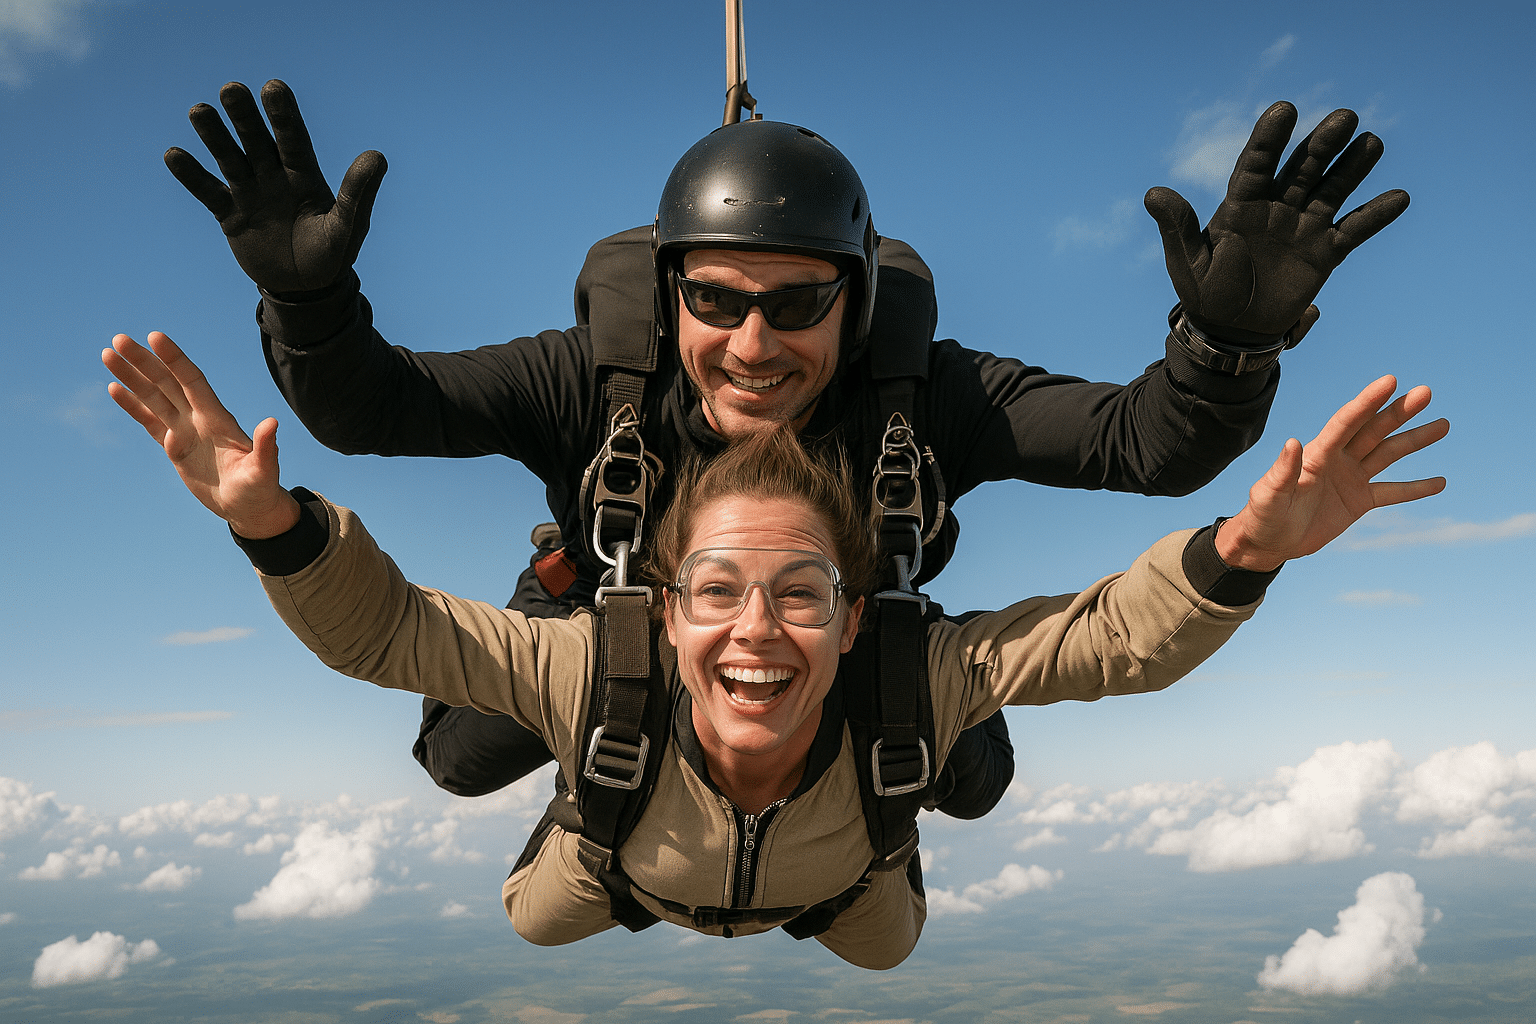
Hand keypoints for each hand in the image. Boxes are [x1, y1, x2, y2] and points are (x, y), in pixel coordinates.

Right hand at [104, 332, 299, 538]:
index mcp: (218, 419)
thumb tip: (272, 423)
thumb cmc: (260, 489)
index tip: (155, 337)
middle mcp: (199, 419)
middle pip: (167, 383)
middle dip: (144, 361)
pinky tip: (114, 388)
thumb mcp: (263, 470)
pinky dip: (132, 405)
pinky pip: (149, 421)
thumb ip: (265, 447)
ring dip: (131, 377)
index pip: (192, 381)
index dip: (175, 360)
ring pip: (153, 398)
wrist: (250, 507)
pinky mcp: (174, 447)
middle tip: (119, 339)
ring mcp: (185, 431)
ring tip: (107, 355)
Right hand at [165, 80, 386, 294]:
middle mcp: (275, 176)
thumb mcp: (348, 225)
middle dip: (245, 116)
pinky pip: (208, 192)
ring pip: (230, 159)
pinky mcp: (230, 214)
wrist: (306, 289)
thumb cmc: (333, 254)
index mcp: (305, 175)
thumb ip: (357, 192)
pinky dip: (192, 176)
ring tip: (199, 111)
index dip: (284, 115)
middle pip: (257, 141)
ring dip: (214, 136)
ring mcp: (250, 193)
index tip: (273, 87)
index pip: (293, 139)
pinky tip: (174, 154)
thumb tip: (378, 156)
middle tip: (232, 89)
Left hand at [1145, 101, 1409, 345]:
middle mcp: (1276, 208)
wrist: (1233, 332)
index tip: (1285, 110)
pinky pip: (1354, 229)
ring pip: (1332, 190)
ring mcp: (1303, 227)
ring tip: (1371, 143)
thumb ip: (1178, 226)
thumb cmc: (1206, 295)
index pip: (1257, 164)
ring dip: (1352, 167)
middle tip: (1344, 118)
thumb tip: (1153, 193)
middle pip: (1302, 169)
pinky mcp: (1325, 252)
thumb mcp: (1187, 262)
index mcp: (1241, 205)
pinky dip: (1375, 215)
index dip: (1269, 139)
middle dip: (1321, 144)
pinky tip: (1399, 197)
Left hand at [1217, 375, 1448, 571]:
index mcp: (1316, 454)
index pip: (1346, 422)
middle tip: (1426, 392)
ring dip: (1415, 440)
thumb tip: (1293, 442)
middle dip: (1399, 412)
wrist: (1267, 543)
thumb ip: (1282, 471)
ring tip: (1443, 424)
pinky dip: (1415, 488)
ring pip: (1389, 455)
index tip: (1390, 381)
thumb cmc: (1262, 517)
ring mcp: (1351, 479)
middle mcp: (1338, 460)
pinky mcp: (1359, 501)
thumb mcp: (1268, 495)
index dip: (1367, 402)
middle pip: (1374, 431)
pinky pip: (1392, 492)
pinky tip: (1440, 482)